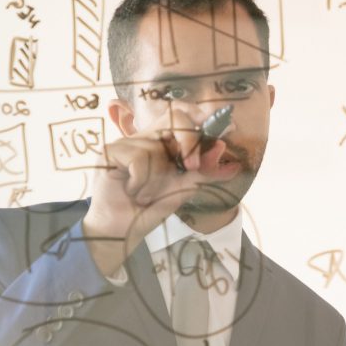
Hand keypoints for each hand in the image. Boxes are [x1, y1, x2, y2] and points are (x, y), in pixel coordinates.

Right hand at [82, 108, 213, 274]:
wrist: (123, 230)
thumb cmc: (150, 207)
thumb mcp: (184, 188)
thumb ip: (205, 173)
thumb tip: (235, 165)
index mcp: (162, 141)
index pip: (182, 115)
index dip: (200, 116)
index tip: (223, 130)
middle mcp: (144, 137)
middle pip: (174, 119)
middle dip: (189, 143)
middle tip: (191, 167)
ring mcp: (125, 142)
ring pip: (155, 148)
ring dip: (156, 180)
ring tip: (144, 194)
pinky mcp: (109, 151)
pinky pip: (138, 159)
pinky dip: (140, 181)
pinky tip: (131, 190)